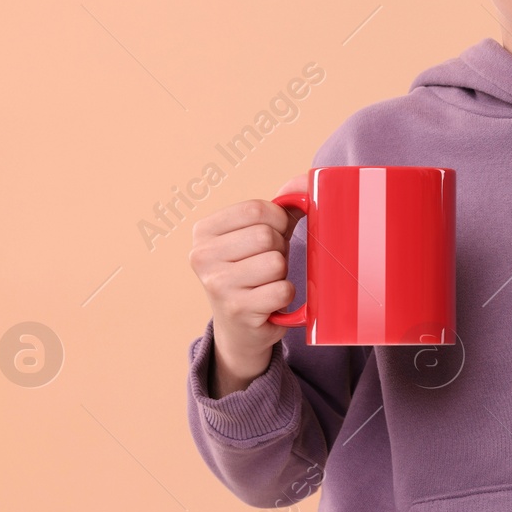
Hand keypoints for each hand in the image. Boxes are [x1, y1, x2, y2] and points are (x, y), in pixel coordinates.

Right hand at [188, 172, 308, 393]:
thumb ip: (283, 207)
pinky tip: (271, 301)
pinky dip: (286, 295)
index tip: (273, 235)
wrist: (240, 328)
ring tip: (267, 282)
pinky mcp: (237, 310)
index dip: (278, 220)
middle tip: (268, 265)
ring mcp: (217, 285)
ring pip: (275, 262)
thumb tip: (309, 183)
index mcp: (204, 231)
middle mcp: (202, 256)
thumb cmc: (254, 272)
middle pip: (266, 236)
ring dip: (282, 273)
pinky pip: (282, 290)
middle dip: (279, 249)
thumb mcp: (260, 235)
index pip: (256, 209)